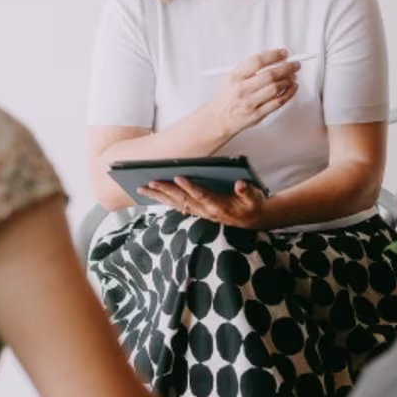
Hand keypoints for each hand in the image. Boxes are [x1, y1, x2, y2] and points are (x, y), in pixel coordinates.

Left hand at [138, 177, 268, 228]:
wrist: (252, 219)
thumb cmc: (252, 205)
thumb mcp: (254, 198)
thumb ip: (247, 192)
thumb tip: (240, 184)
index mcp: (219, 206)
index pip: (202, 195)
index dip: (190, 187)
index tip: (178, 177)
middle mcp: (206, 211)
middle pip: (183, 200)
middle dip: (165, 191)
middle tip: (149, 182)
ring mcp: (200, 213)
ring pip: (176, 204)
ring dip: (159, 197)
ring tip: (142, 189)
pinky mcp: (197, 213)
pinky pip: (177, 206)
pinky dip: (164, 200)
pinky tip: (153, 195)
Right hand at [208, 49, 300, 139]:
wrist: (220, 119)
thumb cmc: (227, 97)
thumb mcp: (231, 77)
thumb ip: (249, 67)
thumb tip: (272, 57)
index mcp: (235, 76)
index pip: (258, 61)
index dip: (274, 55)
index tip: (284, 53)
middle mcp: (243, 89)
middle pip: (270, 74)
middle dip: (287, 67)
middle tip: (295, 64)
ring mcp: (251, 102)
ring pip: (276, 88)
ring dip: (289, 80)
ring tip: (293, 75)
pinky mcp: (258, 114)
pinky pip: (278, 102)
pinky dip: (289, 93)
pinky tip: (293, 87)